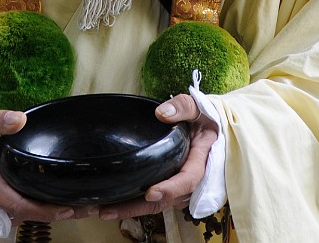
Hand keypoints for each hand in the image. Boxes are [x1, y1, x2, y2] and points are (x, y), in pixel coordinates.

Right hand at [0, 109, 97, 225]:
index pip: (16, 203)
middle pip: (27, 213)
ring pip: (28, 210)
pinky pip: (25, 202)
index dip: (40, 210)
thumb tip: (20, 119)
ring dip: (53, 210)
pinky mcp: (5, 190)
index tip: (65, 208)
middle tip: (87, 208)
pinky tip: (64, 197)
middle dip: (55, 213)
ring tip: (84, 205)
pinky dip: (44, 202)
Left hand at [98, 94, 218, 221]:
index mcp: (201, 160)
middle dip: (138, 207)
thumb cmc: (205, 119)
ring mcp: (182, 187)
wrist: (213, 130)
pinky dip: (137, 204)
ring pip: (159, 205)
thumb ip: (182, 107)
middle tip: (108, 209)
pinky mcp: (173, 187)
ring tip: (104, 210)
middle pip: (167, 200)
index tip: (150, 192)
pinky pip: (157, 201)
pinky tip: (115, 204)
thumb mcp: (198, 107)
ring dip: (133, 209)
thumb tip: (162, 114)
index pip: (188, 179)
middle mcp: (193, 180)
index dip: (170, 188)